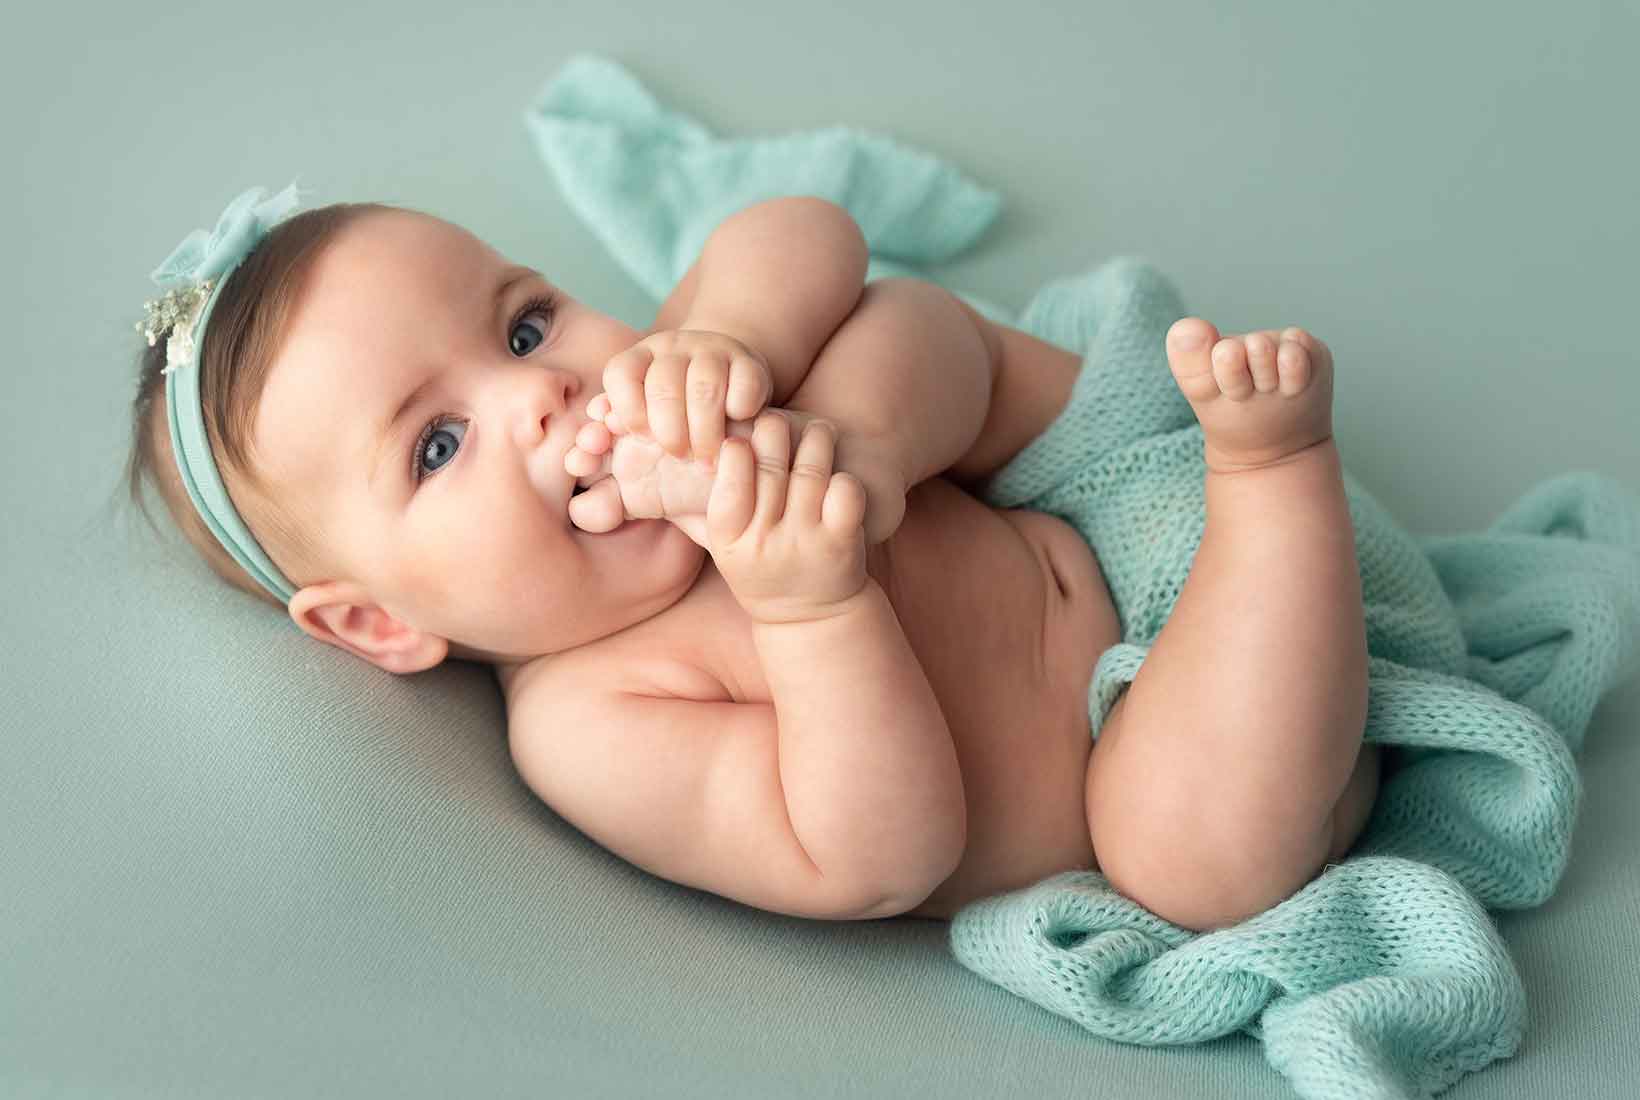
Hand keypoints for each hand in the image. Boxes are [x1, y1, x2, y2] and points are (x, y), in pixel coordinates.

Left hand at [597, 329, 773, 467]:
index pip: (621, 373)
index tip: (640, 437)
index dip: (627, 410)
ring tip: (707, 459)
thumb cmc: (673, 425)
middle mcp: (672, 348)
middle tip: (677, 457)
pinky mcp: (750, 364)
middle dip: (669, 430)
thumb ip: (607, 448)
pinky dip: (740, 408)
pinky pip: (744, 383)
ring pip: (705, 385)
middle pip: (664, 384)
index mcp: (638, 360)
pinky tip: (735, 424)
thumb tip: (580, 454)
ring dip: (705, 430)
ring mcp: (713, 352)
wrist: (727, 396)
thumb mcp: (638, 434)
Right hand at [707, 411, 867, 623]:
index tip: (740, 436)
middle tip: (778, 420)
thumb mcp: (720, 545)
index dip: (735, 451)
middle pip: (770, 468)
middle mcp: (766, 542)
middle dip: (775, 433)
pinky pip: (845, 492)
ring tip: (817, 428)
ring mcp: (806, 542)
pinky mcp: (842, 542)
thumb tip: (655, 457)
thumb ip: (693, 507)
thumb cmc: (759, 565)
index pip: (729, 484)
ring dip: (816, 441)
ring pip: (811, 470)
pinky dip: (843, 476)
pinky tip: (837, 470)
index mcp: (730, 541)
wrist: (809, 616)